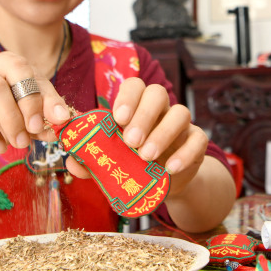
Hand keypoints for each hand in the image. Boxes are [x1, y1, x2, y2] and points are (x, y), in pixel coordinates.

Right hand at [0, 51, 72, 158]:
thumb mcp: (16, 125)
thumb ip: (36, 124)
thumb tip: (60, 126)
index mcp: (5, 64)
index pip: (33, 73)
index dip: (49, 96)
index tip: (61, 119)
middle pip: (15, 68)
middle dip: (30, 101)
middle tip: (36, 129)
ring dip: (10, 119)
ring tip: (18, 143)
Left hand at [65, 77, 208, 194]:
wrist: (161, 184)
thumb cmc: (131, 165)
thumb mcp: (110, 162)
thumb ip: (92, 160)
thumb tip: (72, 163)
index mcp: (136, 107)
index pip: (135, 86)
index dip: (128, 97)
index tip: (118, 119)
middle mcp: (160, 110)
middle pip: (158, 93)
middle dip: (144, 115)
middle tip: (131, 141)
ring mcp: (181, 125)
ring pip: (180, 113)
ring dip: (163, 133)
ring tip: (146, 156)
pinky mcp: (197, 142)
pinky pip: (198, 139)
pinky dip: (184, 153)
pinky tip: (170, 168)